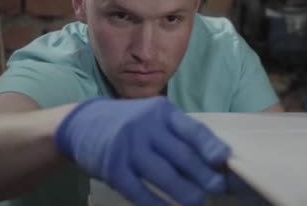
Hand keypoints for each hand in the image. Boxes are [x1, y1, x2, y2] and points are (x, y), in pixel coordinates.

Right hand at [55, 96, 230, 205]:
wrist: (82, 123)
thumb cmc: (128, 122)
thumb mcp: (152, 116)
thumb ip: (177, 132)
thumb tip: (211, 157)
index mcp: (161, 111)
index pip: (191, 129)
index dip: (210, 146)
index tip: (225, 160)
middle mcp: (145, 126)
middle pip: (181, 155)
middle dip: (203, 175)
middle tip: (218, 189)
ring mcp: (127, 147)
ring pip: (164, 176)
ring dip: (185, 192)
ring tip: (198, 202)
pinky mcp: (112, 168)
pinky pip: (139, 192)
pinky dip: (156, 205)